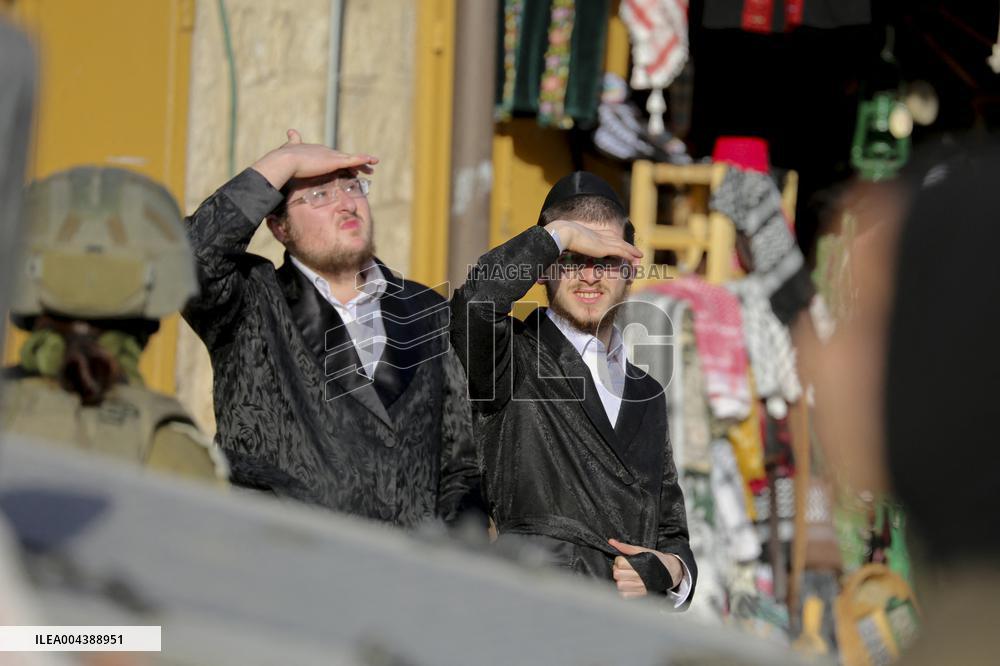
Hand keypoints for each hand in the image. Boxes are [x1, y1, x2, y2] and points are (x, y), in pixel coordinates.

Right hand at [251, 129, 378, 188]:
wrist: (284, 161)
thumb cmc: (283, 161)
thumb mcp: (288, 150)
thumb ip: (291, 142)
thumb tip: (290, 131)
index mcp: (316, 152)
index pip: (331, 157)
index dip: (340, 161)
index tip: (347, 165)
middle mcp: (325, 151)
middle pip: (343, 157)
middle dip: (354, 162)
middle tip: (365, 167)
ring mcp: (331, 156)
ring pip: (351, 159)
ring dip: (363, 163)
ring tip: (372, 166)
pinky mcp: (335, 161)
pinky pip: (354, 160)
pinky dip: (364, 160)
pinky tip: (373, 161)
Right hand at [547, 219, 641, 266]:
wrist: (563, 233)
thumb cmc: (560, 238)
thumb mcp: (565, 243)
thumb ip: (566, 248)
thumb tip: (557, 256)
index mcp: (592, 234)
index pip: (608, 237)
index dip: (615, 242)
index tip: (620, 246)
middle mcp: (600, 236)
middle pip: (617, 241)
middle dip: (626, 247)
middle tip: (635, 253)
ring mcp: (603, 240)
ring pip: (622, 246)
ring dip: (632, 251)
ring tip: (639, 256)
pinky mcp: (605, 247)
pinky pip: (622, 251)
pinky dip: (630, 254)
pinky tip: (637, 257)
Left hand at [608, 538, 681, 599]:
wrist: (671, 571)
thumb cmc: (657, 560)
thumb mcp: (643, 550)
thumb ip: (626, 547)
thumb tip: (611, 541)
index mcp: (640, 564)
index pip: (620, 563)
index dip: (619, 560)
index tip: (622, 560)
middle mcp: (640, 576)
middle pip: (618, 575)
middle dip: (617, 570)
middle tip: (622, 569)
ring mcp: (641, 586)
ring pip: (620, 586)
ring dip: (620, 581)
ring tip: (625, 577)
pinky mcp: (642, 594)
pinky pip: (625, 595)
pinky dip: (624, 591)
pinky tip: (627, 585)